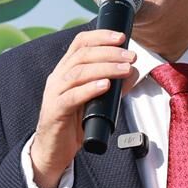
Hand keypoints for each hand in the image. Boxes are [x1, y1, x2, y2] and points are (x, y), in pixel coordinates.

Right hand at [31, 29, 134, 187]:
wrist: (53, 150)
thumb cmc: (74, 123)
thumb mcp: (95, 101)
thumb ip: (112, 86)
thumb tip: (133, 72)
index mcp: (65, 70)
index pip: (80, 43)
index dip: (100, 36)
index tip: (121, 37)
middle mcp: (58, 78)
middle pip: (82, 55)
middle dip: (109, 53)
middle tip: (131, 56)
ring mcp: (54, 94)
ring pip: (78, 73)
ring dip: (105, 68)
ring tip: (125, 69)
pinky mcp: (55, 111)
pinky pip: (72, 97)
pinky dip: (89, 89)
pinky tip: (105, 85)